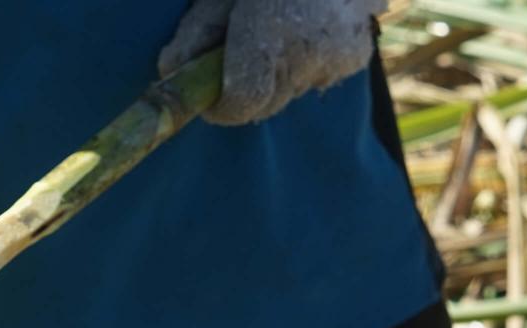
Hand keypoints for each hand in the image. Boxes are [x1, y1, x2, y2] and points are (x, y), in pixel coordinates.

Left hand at [159, 0, 385, 125]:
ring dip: (273, 72)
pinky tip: (301, 25)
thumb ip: (197, 30)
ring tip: (271, 25)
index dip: (218, 104)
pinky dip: (302, 60)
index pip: (241, 105)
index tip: (205, 93)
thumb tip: (171, 71)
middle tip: (235, 48)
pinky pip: (317, 74)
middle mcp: (310, 52)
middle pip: (264, 103)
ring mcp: (339, 57)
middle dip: (243, 86)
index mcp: (273, 33)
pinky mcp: (355, 56)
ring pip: (290, 90)